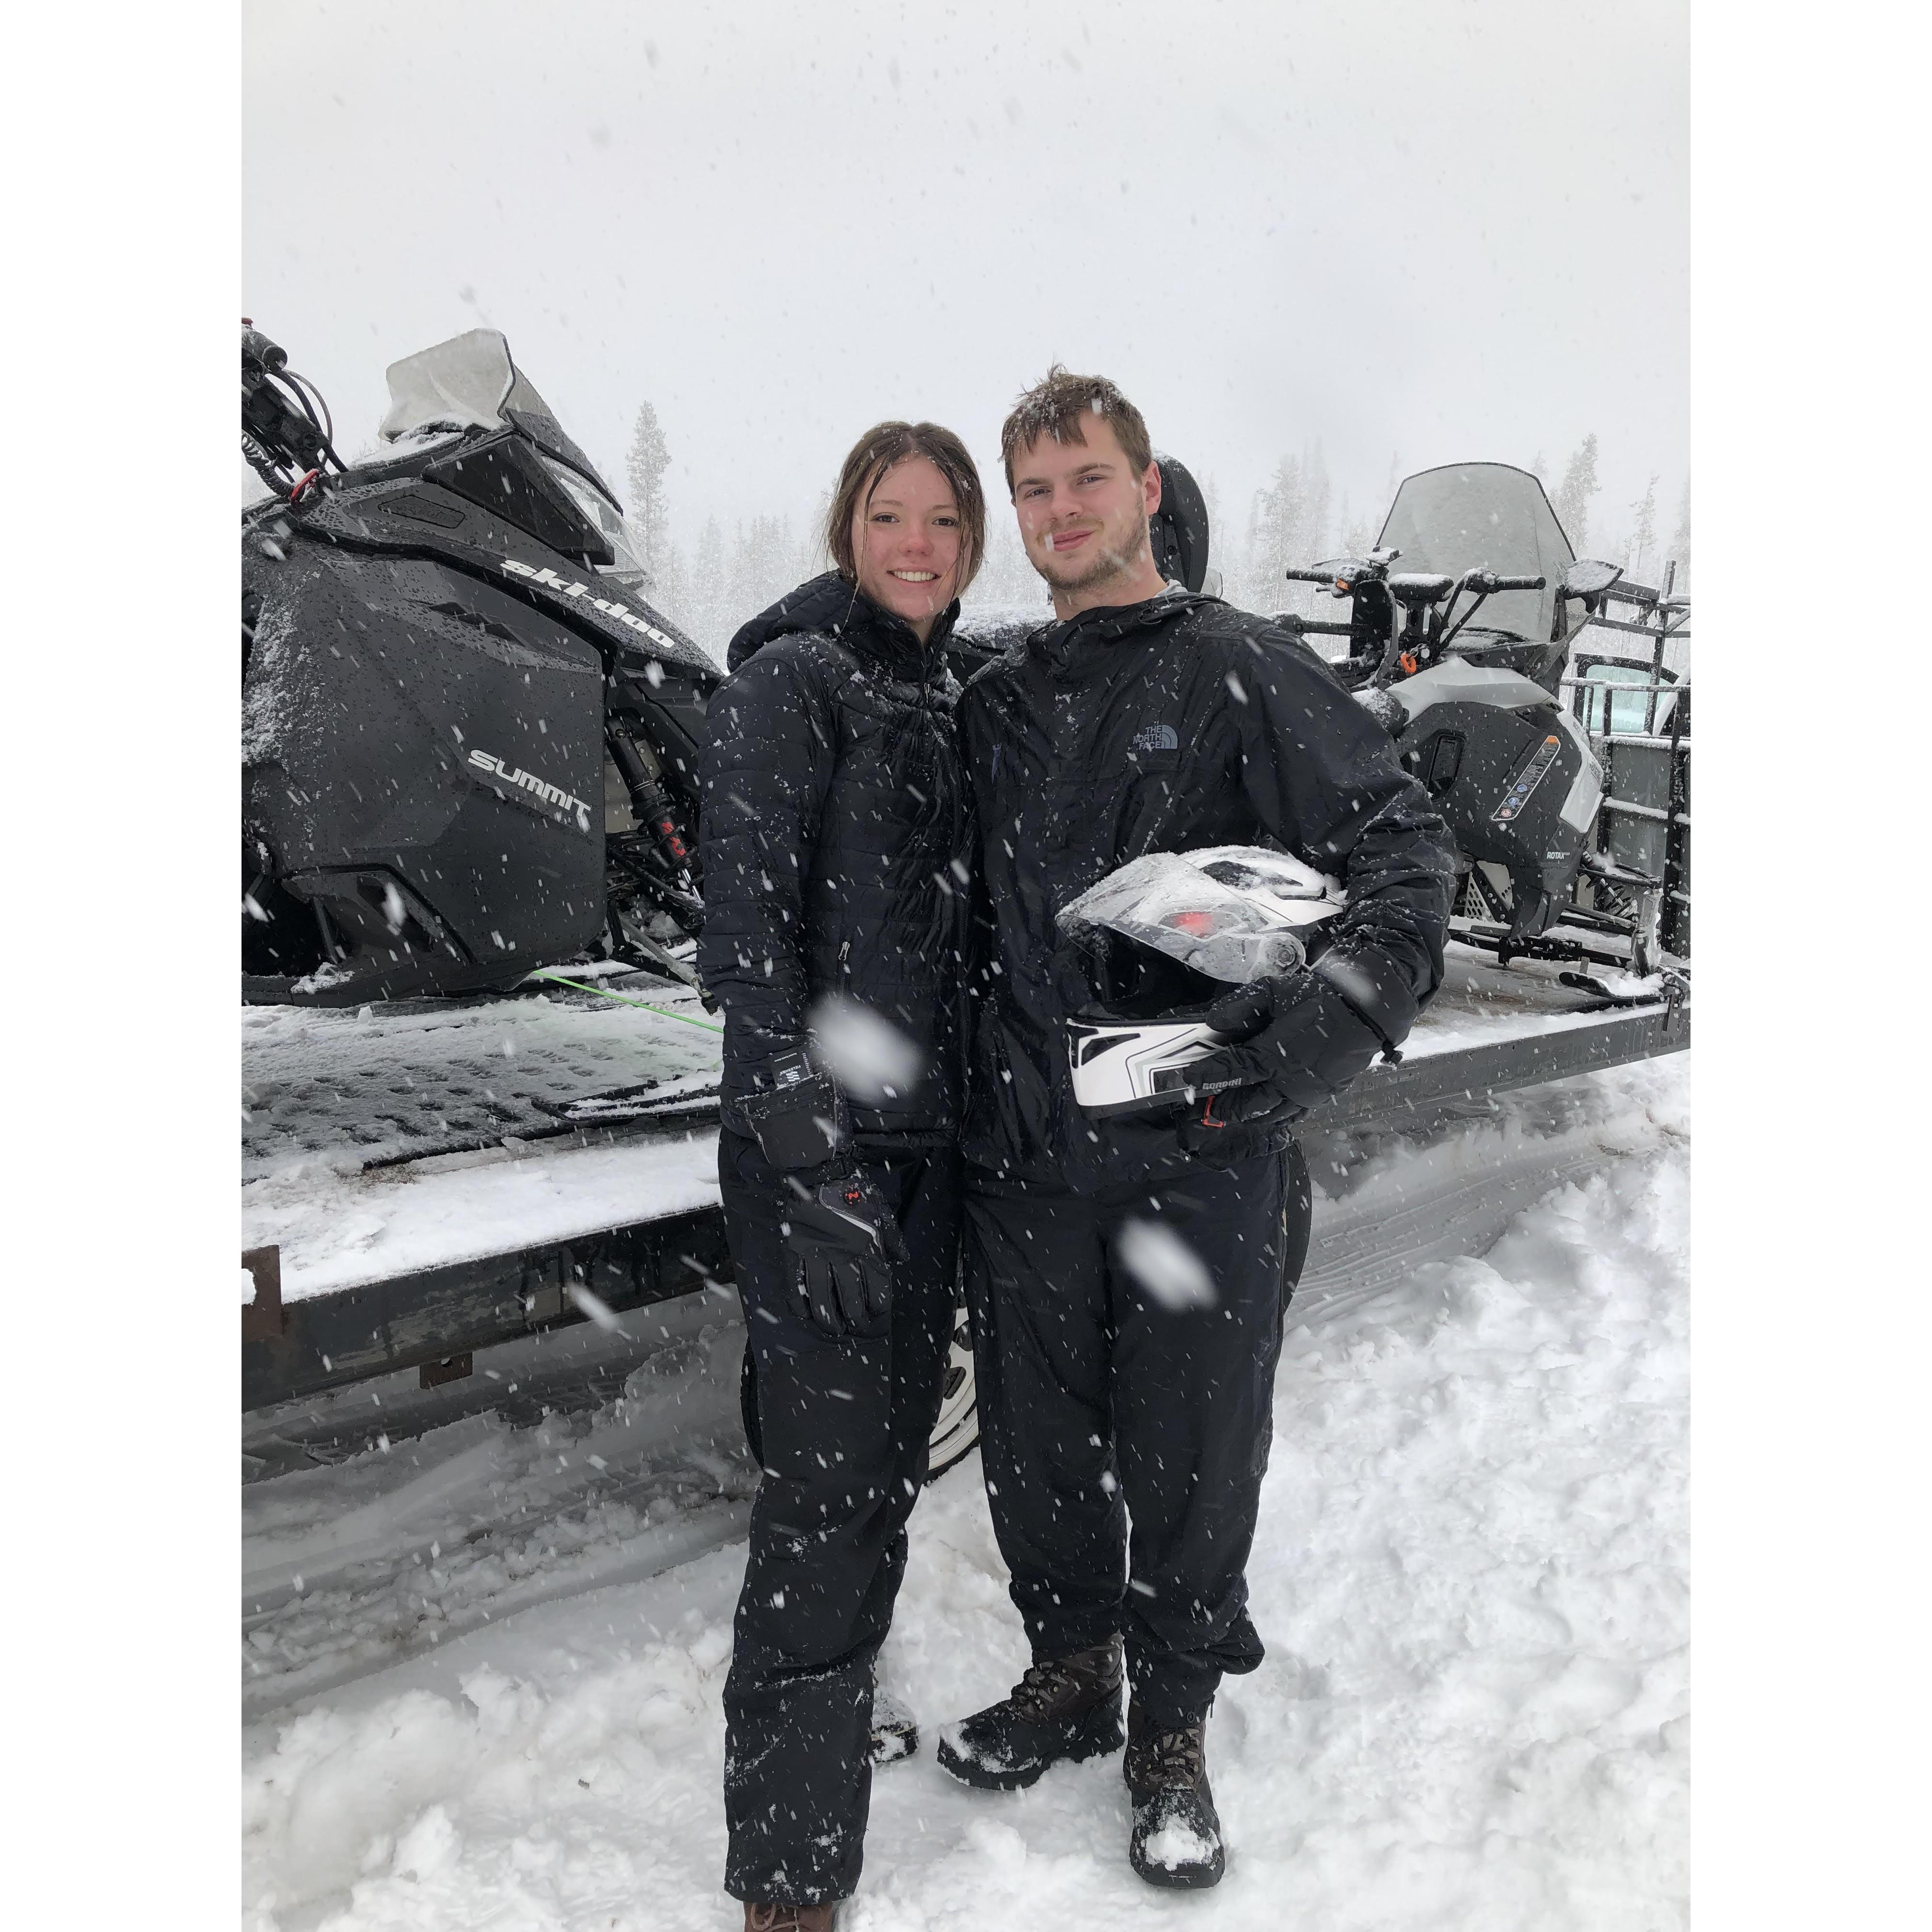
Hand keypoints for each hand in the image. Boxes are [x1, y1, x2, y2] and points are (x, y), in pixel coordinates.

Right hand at [779, 1167, 907, 1339]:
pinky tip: (805, 1315)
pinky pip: (795, 1286)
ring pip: (822, 1300)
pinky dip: (800, 1305)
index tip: (877, 1315)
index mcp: (867, 1248)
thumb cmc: (853, 1191)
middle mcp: (843, 1256)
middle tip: (856, 1329)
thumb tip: (901, 1259)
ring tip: (833, 1331)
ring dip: (829, 1321)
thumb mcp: (881, 1211)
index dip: (878, 1308)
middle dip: (856, 1321)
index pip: (877, 1289)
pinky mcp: (794, 1252)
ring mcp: (816, 1256)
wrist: (819, 1171)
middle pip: (851, 1301)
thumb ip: (892, 1238)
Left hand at [1175, 966, 1384, 1152]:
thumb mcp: (1275, 991)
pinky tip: (1270, 1116)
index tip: (1190, 1079)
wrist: (1365, 1009)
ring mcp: (1307, 1091)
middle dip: (1226, 1106)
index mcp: (1273, 1054)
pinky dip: (1278, 1118)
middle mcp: (1288, 1080)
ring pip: (1272, 1114)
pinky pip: (1296, 1114)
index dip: (1209, 1075)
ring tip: (1233, 1115)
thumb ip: (1242, 1006)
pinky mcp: (1323, 1094)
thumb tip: (1213, 1020)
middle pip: (1249, 1103)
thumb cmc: (1318, 997)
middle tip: (1209, 1107)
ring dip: (1249, 1116)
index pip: (1232, 1070)